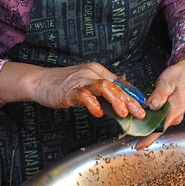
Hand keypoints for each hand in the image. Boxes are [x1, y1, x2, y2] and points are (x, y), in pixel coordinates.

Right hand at [0, 61, 145, 119]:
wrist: (39, 82)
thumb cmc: (63, 87)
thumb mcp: (87, 91)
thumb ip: (103, 99)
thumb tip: (120, 112)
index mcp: (98, 71)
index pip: (121, 83)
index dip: (134, 95)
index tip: (145, 107)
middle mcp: (92, 72)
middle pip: (116, 85)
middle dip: (131, 101)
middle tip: (140, 114)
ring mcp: (81, 80)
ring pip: (104, 87)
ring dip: (116, 101)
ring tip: (124, 114)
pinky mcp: (70, 89)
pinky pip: (85, 95)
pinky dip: (93, 104)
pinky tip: (98, 114)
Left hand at [134, 52, 184, 150]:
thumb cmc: (178, 76)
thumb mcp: (166, 82)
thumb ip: (159, 95)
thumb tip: (152, 106)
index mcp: (176, 109)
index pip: (161, 128)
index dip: (149, 138)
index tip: (139, 145)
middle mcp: (176, 115)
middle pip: (158, 128)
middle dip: (144, 132)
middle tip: (128, 132)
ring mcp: (174, 115)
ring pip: (158, 124)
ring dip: (146, 125)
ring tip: (132, 125)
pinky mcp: (170, 113)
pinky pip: (159, 119)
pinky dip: (150, 119)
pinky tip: (141, 117)